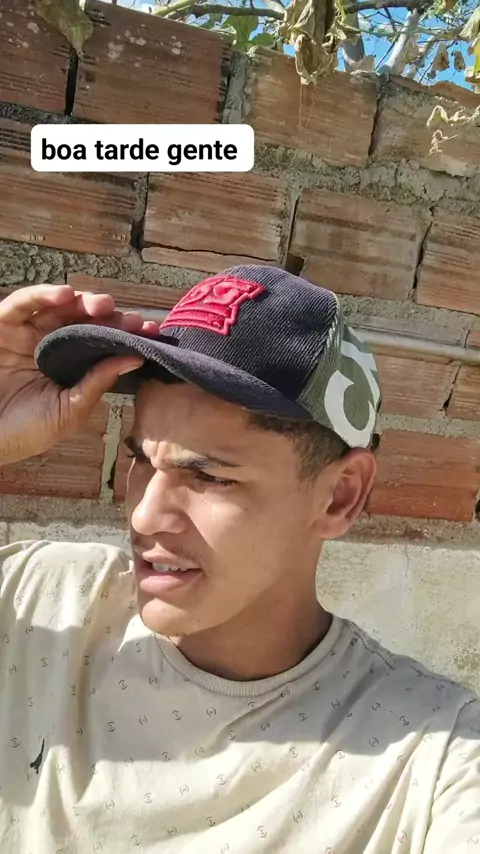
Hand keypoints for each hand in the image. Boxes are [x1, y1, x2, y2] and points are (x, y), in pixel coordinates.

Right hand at [0, 284, 156, 465]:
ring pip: (59, 306)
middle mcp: (51, 344)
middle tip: (130, 319)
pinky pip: (22, 303)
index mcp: (71, 365)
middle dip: (111, 316)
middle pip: (85, 319)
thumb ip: (97, 383)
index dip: (127, 334)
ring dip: (82, 301)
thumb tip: (135, 358)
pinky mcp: (3, 325)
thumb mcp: (70, 411)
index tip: (151, 332)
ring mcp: (27, 333)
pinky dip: (43, 295)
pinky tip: (65, 296)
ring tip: (103, 305)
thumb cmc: (26, 432)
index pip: (103, 342)